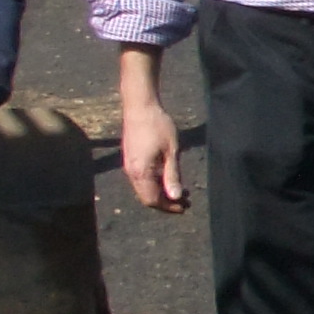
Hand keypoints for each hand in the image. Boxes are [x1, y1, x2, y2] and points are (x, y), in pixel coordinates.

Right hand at [119, 90, 188, 213]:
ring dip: (161, 192)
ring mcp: (129, 165)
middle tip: (185, 202)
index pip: (152, 199)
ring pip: (143, 188)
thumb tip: (175, 197)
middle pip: (146, 197)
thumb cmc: (158, 126)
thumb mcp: (171, 151)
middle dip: (165, 202)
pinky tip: (168, 178)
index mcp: (140, 172)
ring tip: (180, 191)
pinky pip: (141, 179)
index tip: (184, 206)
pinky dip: (155, 183)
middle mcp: (131, 172)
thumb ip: (172, 175)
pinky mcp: (131, 159)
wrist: (140, 106)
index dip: (168, 206)